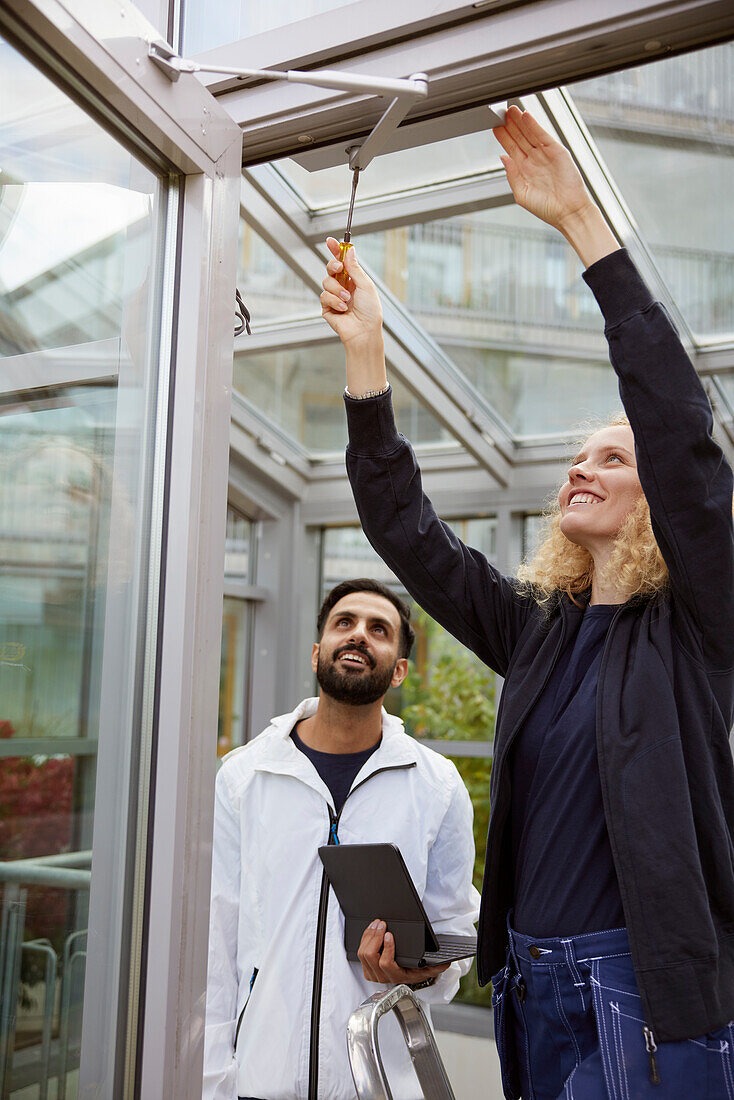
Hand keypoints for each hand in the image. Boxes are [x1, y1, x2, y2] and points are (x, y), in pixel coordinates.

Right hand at [321, 238, 383, 351]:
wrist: (364, 331)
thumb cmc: (370, 312)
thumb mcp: (366, 285)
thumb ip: (355, 268)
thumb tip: (350, 251)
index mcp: (354, 279)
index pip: (342, 261)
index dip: (336, 250)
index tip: (331, 241)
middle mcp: (343, 286)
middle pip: (331, 268)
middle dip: (333, 265)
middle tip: (339, 268)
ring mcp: (334, 296)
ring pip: (326, 281)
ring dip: (337, 289)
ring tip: (347, 299)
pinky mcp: (327, 307)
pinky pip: (324, 296)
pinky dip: (335, 301)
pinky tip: (343, 309)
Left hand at [357, 920, 449, 984]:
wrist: (406, 975)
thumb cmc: (414, 970)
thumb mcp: (427, 969)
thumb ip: (436, 966)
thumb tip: (445, 963)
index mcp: (397, 976)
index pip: (386, 963)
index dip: (386, 949)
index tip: (389, 935)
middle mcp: (383, 977)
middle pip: (370, 956)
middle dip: (375, 937)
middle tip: (381, 924)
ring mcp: (373, 973)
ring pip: (363, 954)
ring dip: (369, 936)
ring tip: (377, 924)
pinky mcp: (367, 968)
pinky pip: (360, 953)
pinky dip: (365, 939)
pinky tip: (371, 930)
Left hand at [493, 106, 594, 231]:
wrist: (568, 212)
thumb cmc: (547, 208)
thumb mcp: (522, 194)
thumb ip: (512, 175)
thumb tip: (503, 158)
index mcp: (525, 171)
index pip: (511, 149)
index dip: (503, 138)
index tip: (494, 126)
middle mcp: (535, 160)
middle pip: (519, 138)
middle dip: (510, 125)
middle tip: (500, 112)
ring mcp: (546, 155)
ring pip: (530, 134)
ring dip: (520, 122)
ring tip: (510, 110)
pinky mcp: (557, 151)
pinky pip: (543, 135)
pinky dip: (534, 125)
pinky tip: (525, 117)